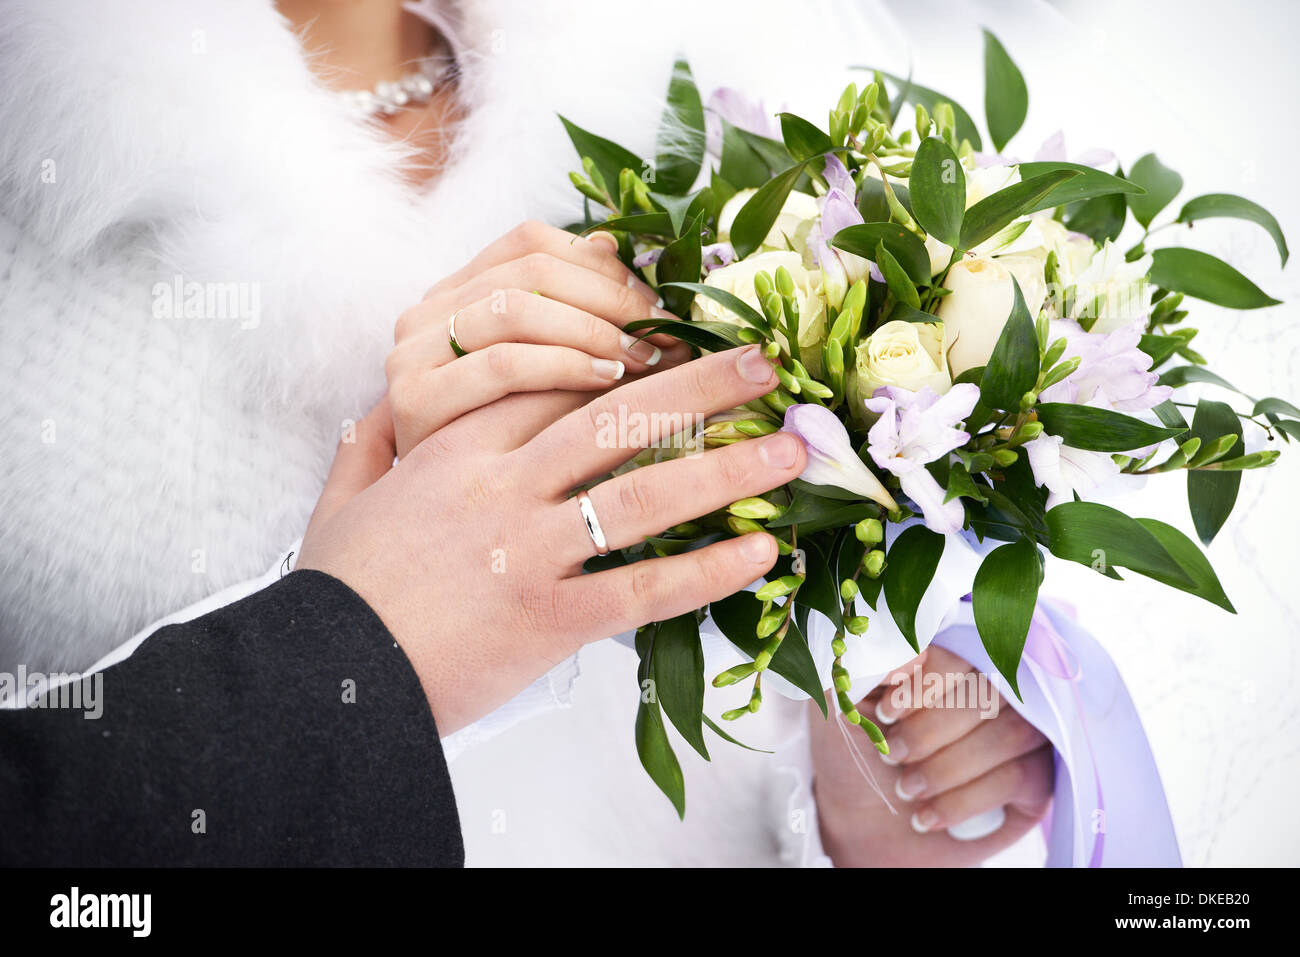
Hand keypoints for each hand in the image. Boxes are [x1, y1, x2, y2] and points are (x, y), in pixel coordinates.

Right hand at [298, 346, 805, 734]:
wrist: (324, 681)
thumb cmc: (339, 593)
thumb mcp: (343, 501)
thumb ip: (368, 446)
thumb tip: (377, 410)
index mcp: (459, 449)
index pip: (554, 381)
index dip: (624, 361)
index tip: (677, 348)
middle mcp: (506, 488)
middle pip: (618, 418)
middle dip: (700, 385)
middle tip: (763, 363)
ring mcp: (532, 551)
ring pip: (646, 493)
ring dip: (729, 468)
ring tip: (791, 448)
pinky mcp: (552, 619)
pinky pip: (646, 588)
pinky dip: (709, 571)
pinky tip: (762, 554)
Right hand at [385, 220, 690, 456]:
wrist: (411, 542)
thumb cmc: (484, 459)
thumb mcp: (528, 381)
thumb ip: (564, 321)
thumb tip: (625, 266)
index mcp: (452, 294)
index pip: (531, 243)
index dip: (603, 267)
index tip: (656, 306)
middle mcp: (424, 315)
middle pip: (533, 270)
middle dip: (613, 299)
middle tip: (666, 335)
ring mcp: (413, 356)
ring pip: (519, 308)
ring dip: (596, 329)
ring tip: (644, 359)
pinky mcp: (415, 402)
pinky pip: (504, 365)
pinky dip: (566, 366)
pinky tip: (609, 385)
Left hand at [810, 646, 1052, 866]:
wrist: (861, 824)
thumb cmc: (851, 754)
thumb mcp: (842, 704)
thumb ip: (864, 664)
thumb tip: (912, 650)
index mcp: (943, 656)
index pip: (961, 647)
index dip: (928, 681)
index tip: (886, 715)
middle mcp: (990, 684)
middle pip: (991, 688)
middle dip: (932, 731)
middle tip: (892, 756)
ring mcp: (1022, 728)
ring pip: (1012, 731)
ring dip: (948, 768)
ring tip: (905, 789)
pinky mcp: (1035, 777)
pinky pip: (1019, 776)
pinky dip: (964, 800)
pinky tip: (926, 816)